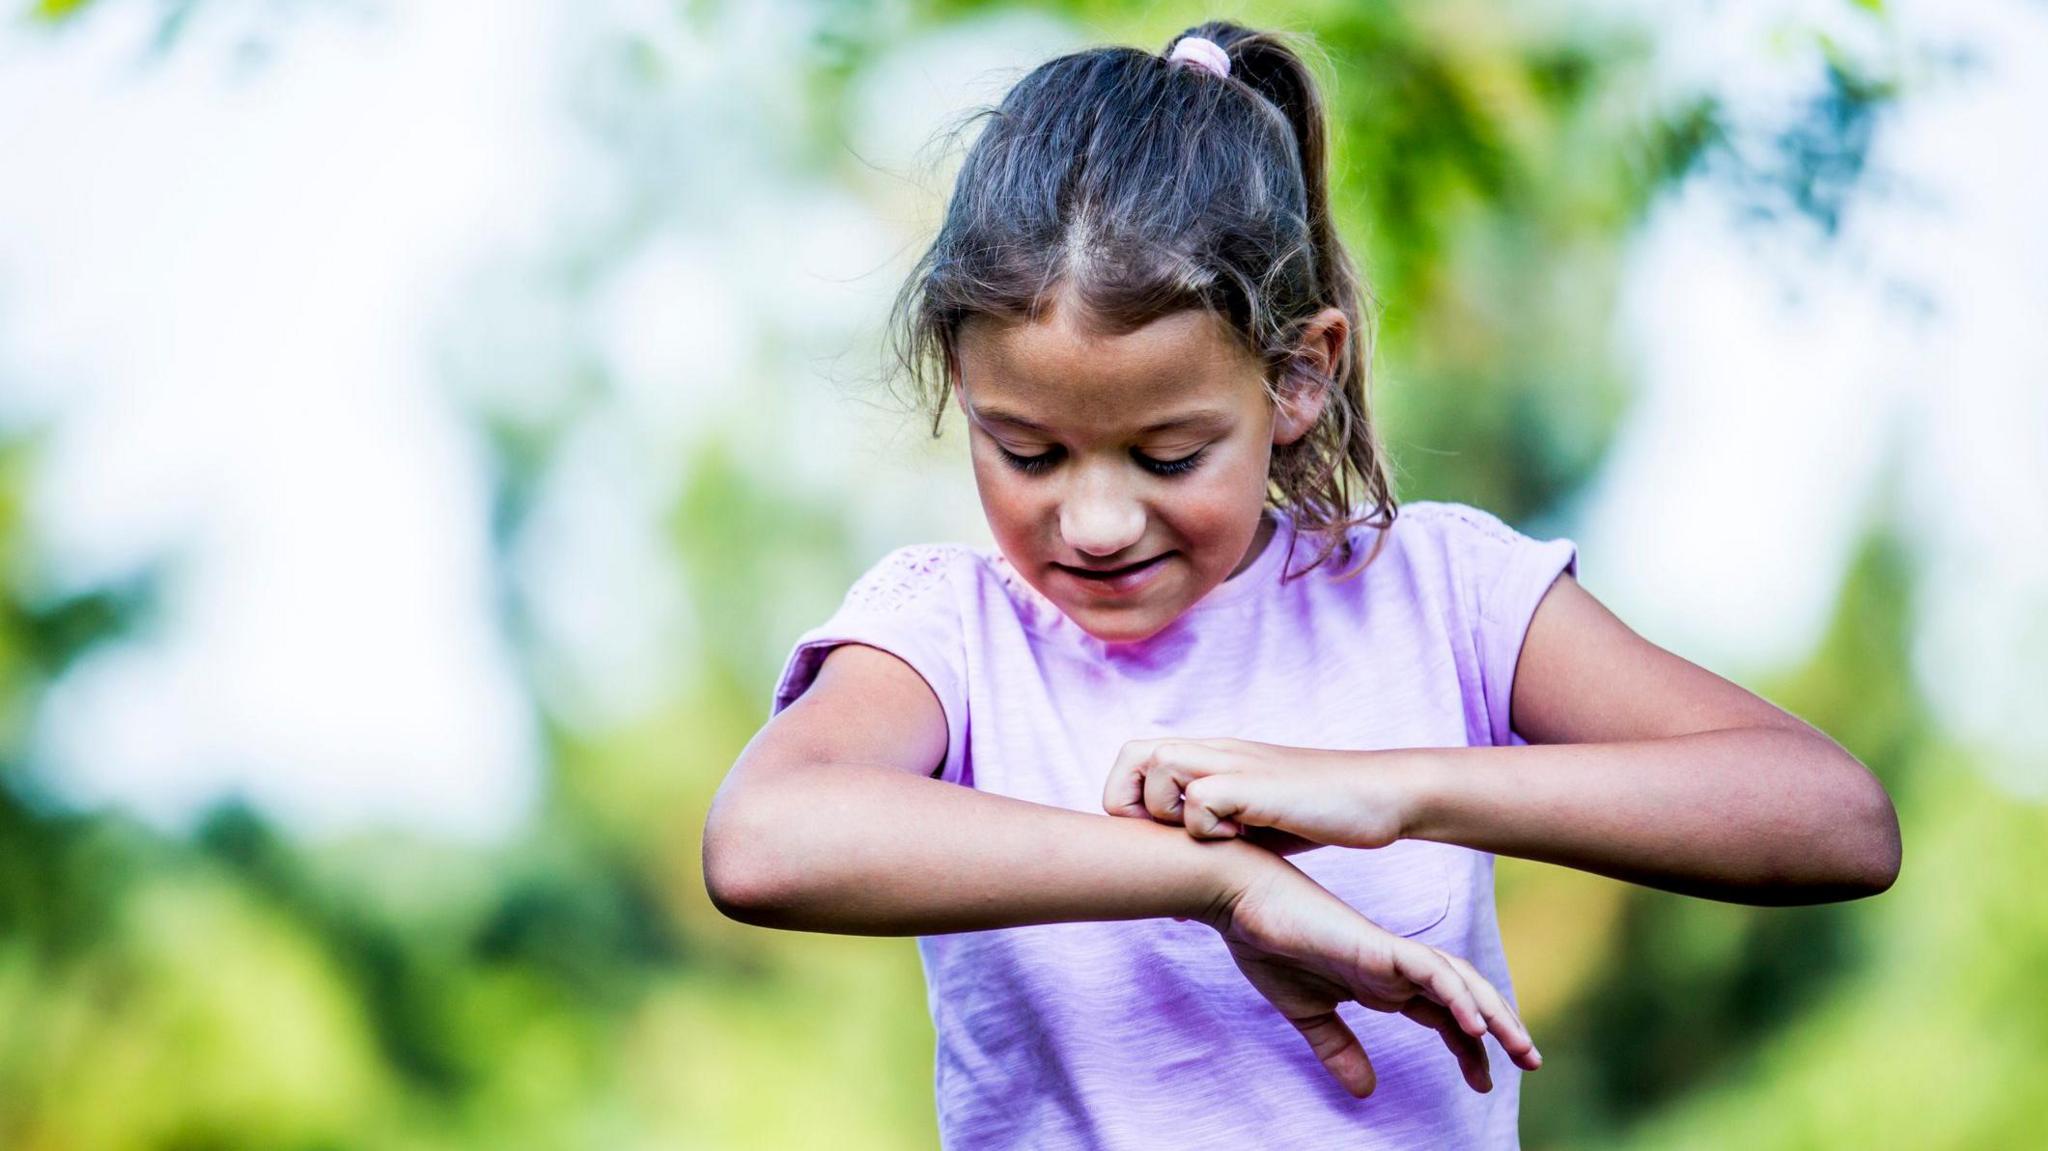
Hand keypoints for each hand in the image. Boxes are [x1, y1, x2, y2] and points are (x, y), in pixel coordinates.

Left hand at [1104, 737, 1410, 849]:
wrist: (1380, 794)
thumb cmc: (1318, 813)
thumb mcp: (1251, 823)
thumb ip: (1211, 843)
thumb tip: (1176, 905)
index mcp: (1210, 757)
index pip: (1133, 757)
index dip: (1128, 799)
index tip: (1158, 837)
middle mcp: (1216, 751)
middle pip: (1133, 755)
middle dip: (1133, 805)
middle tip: (1172, 839)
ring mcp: (1236, 763)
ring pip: (1161, 766)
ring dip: (1172, 812)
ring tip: (1212, 836)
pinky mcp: (1258, 785)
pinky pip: (1203, 799)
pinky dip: (1210, 826)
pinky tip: (1243, 838)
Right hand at [1203, 851, 1541, 1097]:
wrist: (1237, 900)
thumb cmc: (1266, 944)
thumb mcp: (1308, 1015)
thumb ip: (1338, 1048)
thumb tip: (1366, 1091)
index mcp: (1382, 982)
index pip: (1442, 1013)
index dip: (1469, 1045)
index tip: (1483, 1081)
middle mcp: (1394, 966)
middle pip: (1464, 996)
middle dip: (1501, 1028)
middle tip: (1531, 1063)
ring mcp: (1388, 953)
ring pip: (1458, 981)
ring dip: (1494, 1013)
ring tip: (1519, 1048)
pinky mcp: (1375, 945)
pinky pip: (1428, 969)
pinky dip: (1455, 994)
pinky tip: (1475, 1023)